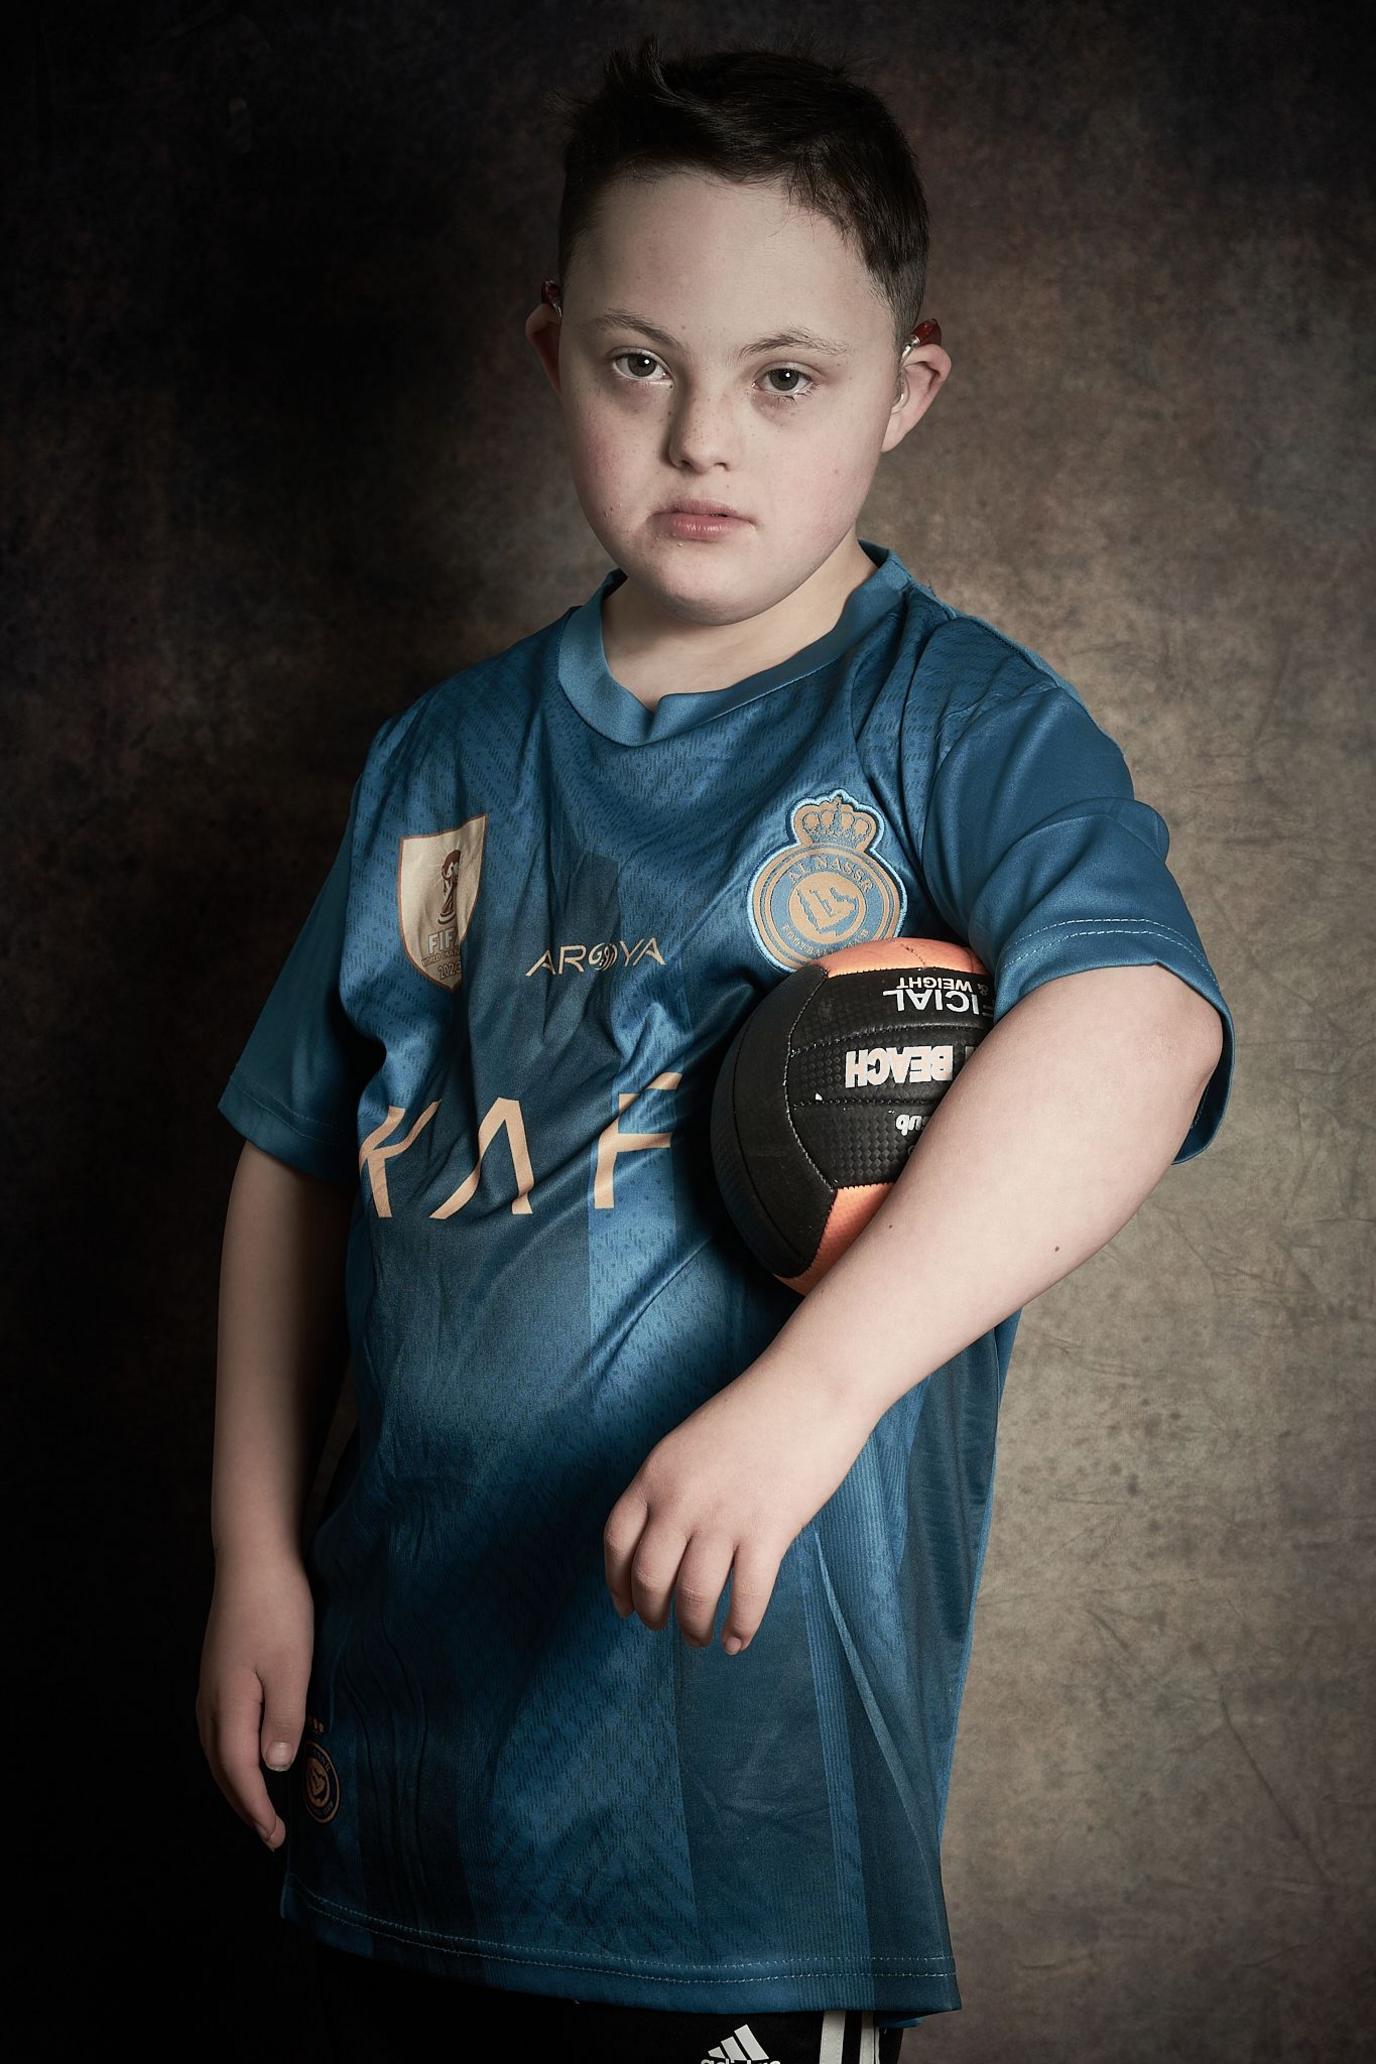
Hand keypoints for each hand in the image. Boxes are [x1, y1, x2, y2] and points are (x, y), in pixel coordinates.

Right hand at [196, 1550, 314, 1849]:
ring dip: (236, 1781)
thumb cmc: (278, 1608)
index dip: (257, 1808)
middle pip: (221, 1767)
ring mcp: (210, 1684)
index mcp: (228, 1705)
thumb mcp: (292, 1665)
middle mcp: (211, 1701)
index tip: (275, 1837)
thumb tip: (273, 1769)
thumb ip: (283, 1719)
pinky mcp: (218, 1670)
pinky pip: (220, 1728)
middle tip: (269, 1833)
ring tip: (259, 1802)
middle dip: (244, 1804)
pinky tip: (250, 1751)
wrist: (254, 1556)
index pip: (239, 1772)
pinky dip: (233, 1754)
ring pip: (217, 1749)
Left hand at [602, 1351, 877, 1653]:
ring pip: (694, 1596)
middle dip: (653, 1612)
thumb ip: (674, 1487)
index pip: (617, 1540)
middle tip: (663, 1626)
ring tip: (700, 1639)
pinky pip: (747, 1596)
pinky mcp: (768, 1531)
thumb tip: (669, 1543)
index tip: (624, 1605)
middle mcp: (680, 1499)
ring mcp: (724, 1517)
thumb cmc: (758, 1412)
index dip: (617, 1581)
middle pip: (650, 1576)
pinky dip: (740, 1627)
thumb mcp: (693, 1443)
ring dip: (694, 1627)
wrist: (810, 1388)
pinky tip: (738, 1640)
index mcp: (656, 1472)